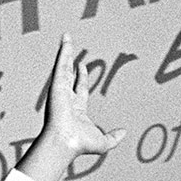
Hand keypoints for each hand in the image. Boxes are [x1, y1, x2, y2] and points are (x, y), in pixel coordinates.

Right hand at [19, 35, 125, 180]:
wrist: (65, 142)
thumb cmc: (81, 144)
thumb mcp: (103, 141)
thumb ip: (113, 137)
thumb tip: (124, 132)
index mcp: (76, 108)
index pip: (79, 88)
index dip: (81, 77)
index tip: (82, 67)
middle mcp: (66, 97)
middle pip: (69, 74)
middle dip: (70, 60)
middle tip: (70, 47)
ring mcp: (60, 90)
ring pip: (63, 65)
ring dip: (65, 50)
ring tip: (67, 36)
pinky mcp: (56, 84)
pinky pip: (61, 63)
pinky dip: (63, 51)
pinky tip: (66, 40)